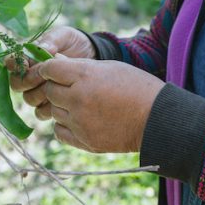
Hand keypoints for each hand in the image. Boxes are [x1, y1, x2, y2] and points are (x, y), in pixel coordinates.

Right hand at [7, 26, 95, 118]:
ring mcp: (39, 91)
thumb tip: (43, 49)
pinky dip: (48, 107)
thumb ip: (51, 40)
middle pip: (16, 84)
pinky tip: (60, 99)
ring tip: (55, 85)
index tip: (26, 64)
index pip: (10, 63)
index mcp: (27, 57)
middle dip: (28, 81)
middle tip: (44, 75)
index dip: (15, 65)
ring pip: (28, 98)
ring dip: (40, 94)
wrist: (92, 56)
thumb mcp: (64, 35)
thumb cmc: (74, 42)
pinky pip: (40, 112)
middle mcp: (29, 75)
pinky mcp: (50, 103)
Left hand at [35, 56, 164, 152]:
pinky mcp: (83, 140)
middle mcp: (78, 98)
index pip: (49, 68)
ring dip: (62, 107)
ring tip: (82, 104)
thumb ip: (82, 67)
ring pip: (53, 112)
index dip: (49, 68)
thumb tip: (57, 64)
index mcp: (85, 75)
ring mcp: (79, 121)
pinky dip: (65, 125)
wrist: (156, 119)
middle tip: (70, 88)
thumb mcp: (110, 67)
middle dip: (55, 87)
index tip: (53, 70)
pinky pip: (60, 131)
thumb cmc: (136, 87)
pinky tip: (80, 120)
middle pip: (49, 91)